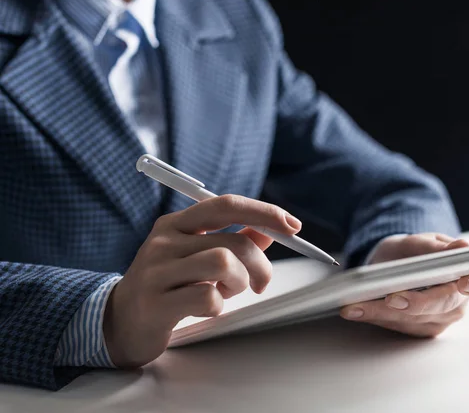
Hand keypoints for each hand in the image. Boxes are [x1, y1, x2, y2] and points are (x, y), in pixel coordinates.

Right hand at [103, 195, 301, 367]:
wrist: (120, 321)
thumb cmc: (169, 285)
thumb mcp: (196, 255)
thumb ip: (233, 240)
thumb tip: (272, 228)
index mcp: (175, 223)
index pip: (226, 204)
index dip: (264, 211)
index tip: (293, 225)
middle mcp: (163, 241)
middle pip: (232, 241)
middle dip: (260, 265)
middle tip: (261, 283)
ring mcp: (156, 271)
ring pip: (223, 264)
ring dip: (239, 283)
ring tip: (228, 292)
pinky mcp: (155, 303)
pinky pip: (208, 298)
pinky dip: (218, 306)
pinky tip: (205, 308)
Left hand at [340, 233, 468, 336]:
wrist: (393, 264)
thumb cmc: (412, 251)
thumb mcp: (420, 242)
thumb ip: (436, 247)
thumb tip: (462, 248)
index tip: (466, 282)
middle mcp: (459, 300)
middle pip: (443, 305)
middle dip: (416, 303)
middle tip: (392, 297)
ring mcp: (440, 318)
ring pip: (415, 319)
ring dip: (382, 312)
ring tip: (356, 304)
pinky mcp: (420, 329)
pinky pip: (397, 326)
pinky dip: (374, 316)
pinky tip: (355, 310)